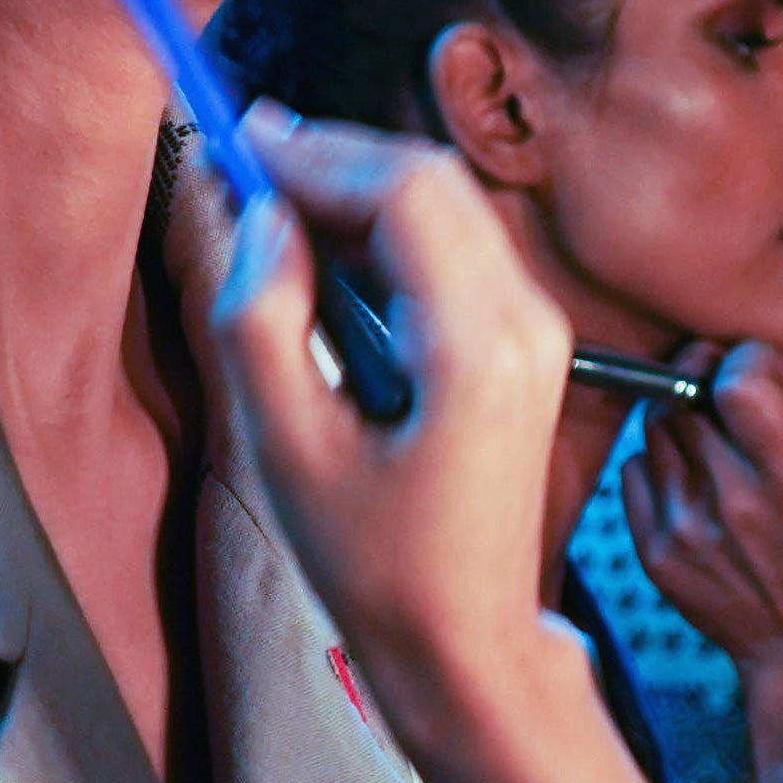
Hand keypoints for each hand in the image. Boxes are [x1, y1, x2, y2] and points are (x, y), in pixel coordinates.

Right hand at [207, 107, 575, 756]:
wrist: (468, 642)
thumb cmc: (380, 567)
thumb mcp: (289, 452)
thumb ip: (263, 323)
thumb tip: (262, 220)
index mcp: (475, 349)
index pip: (404, 192)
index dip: (317, 153)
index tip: (242, 139)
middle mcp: (527, 324)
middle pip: (432, 183)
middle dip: (336, 159)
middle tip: (248, 157)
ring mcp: (539, 332)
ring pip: (450, 208)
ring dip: (362, 190)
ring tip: (276, 198)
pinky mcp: (530, 346)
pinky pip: (461, 249)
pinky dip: (392, 230)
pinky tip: (331, 247)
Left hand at [621, 267, 782, 693]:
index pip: (737, 380)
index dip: (749, 359)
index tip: (770, 373)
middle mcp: (735, 505)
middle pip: (688, 394)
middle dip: (711, 375)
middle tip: (734, 388)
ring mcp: (687, 530)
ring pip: (658, 427)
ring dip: (687, 416)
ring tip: (725, 440)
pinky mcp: (656, 551)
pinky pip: (637, 471)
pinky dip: (663, 463)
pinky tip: (702, 479)